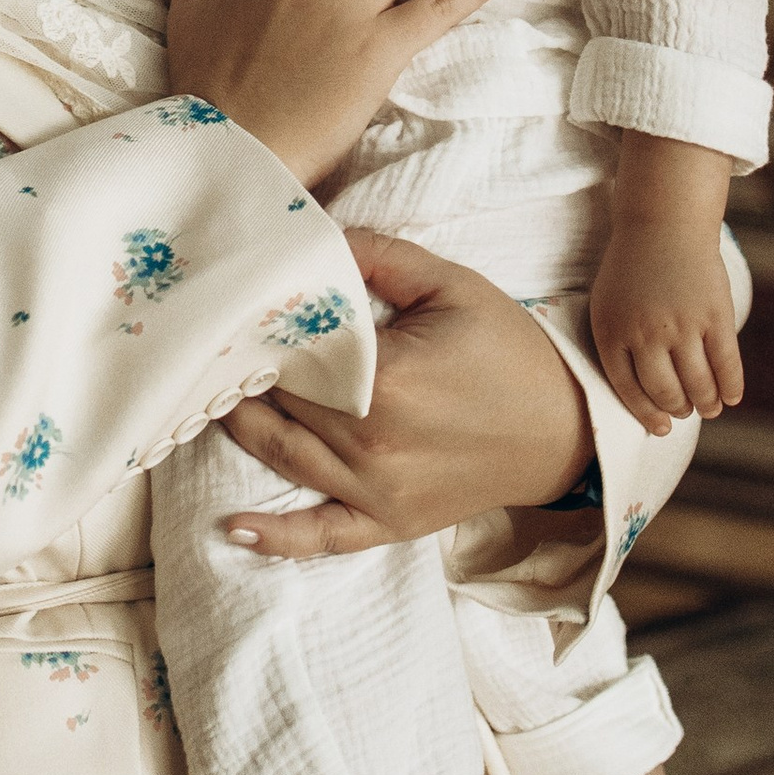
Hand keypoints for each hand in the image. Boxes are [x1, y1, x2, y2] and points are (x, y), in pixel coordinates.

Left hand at [216, 230, 592, 557]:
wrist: (567, 429)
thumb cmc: (509, 350)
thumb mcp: (449, 284)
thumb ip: (374, 254)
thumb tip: (310, 237)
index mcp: (385, 378)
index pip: (290, 351)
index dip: (254, 330)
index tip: (225, 311)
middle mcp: (371, 441)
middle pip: (278, 401)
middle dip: (241, 373)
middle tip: (206, 347)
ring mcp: (376, 491)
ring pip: (281, 456)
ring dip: (240, 427)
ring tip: (206, 398)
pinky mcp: (387, 523)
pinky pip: (319, 536)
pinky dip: (273, 536)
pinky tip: (230, 526)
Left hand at [589, 133, 741, 436]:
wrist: (663, 222)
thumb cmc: (632, 269)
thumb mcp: (607, 305)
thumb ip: (618, 346)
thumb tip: (640, 396)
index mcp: (612, 333)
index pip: (629, 391)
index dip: (647, 414)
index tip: (660, 427)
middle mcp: (646, 333)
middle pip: (665, 391)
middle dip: (677, 408)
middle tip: (684, 412)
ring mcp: (682, 325)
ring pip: (698, 384)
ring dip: (705, 403)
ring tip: (708, 408)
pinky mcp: (715, 314)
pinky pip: (726, 364)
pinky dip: (731, 387)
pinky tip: (731, 397)